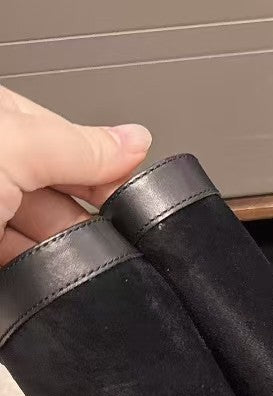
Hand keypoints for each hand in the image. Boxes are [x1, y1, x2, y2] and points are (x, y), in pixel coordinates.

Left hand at [0, 86, 151, 265]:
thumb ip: (77, 145)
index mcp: (0, 120)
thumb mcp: (12, 146)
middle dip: (89, 210)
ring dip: (70, 248)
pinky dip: (45, 275)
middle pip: (61, 186)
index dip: (104, 162)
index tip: (133, 188)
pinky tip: (52, 274)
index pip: (67, 136)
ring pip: (46, 231)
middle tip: (110, 227)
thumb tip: (137, 141)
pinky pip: (26, 266)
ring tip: (81, 255)